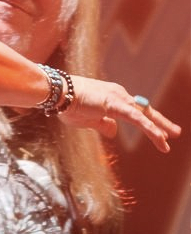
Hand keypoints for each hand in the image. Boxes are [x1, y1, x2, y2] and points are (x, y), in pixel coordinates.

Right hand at [59, 76, 180, 152]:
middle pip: (144, 111)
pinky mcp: (116, 105)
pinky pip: (137, 119)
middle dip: (160, 123)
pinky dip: (150, 128)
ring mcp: (118, 98)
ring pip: (143, 115)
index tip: (158, 132)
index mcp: (112, 98)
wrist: (59, 93)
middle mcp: (119, 95)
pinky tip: (160, 138)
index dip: (147, 122)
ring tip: (170, 140)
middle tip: (175, 133)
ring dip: (159, 128)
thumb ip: (103, 125)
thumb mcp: (88, 121)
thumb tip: (115, 132)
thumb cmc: (68, 105)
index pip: (135, 111)